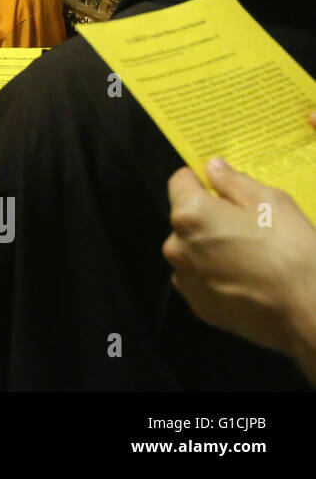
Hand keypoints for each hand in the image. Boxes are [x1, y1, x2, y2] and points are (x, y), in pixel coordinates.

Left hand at [163, 111, 315, 381]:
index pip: (180, 181)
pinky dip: (214, 275)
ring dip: (209, 247)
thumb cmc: (289, 249)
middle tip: (246, 226)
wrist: (306, 311)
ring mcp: (184, 279)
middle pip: (185, 219)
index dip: (201, 179)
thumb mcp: (270, 201)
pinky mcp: (197, 305)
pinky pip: (199, 279)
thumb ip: (233, 181)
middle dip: (208, 217)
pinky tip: (245, 279)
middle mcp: (175, 246)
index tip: (221, 187)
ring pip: (190, 250)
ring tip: (248, 256)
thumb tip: (211, 166)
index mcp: (189, 214)